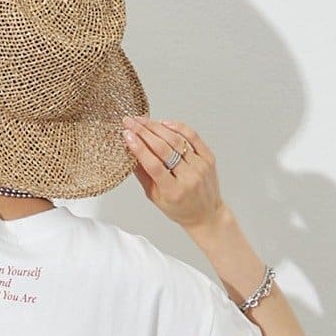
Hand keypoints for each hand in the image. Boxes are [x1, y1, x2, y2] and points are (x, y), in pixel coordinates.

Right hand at [122, 116, 225, 234]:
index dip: (139, 148)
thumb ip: (143, 175)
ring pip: (177, 139)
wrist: (206, 214)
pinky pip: (192, 136)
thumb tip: (130, 152)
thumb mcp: (156, 197)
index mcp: (173, 191)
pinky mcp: (208, 157)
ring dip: (157, 127)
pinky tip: (164, 123)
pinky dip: (177, 127)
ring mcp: (200, 166)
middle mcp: (189, 177)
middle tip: (131, 121)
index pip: (153, 165)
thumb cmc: (180, 209)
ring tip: (144, 120)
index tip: (127, 135)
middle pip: (163, 148)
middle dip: (144, 132)